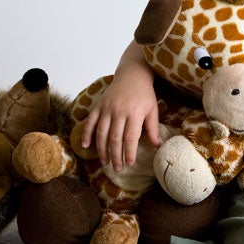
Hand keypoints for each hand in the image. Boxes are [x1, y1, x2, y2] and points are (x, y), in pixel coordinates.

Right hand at [80, 44, 159, 170]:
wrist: (132, 74)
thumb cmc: (145, 94)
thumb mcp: (152, 109)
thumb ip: (153, 128)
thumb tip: (157, 146)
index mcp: (134, 113)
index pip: (130, 137)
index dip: (129, 152)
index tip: (130, 164)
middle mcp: (119, 111)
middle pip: (115, 138)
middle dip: (116, 155)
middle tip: (117, 168)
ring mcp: (107, 108)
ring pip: (102, 132)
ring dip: (102, 149)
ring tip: (105, 162)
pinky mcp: (98, 105)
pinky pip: (90, 122)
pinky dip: (87, 134)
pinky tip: (86, 147)